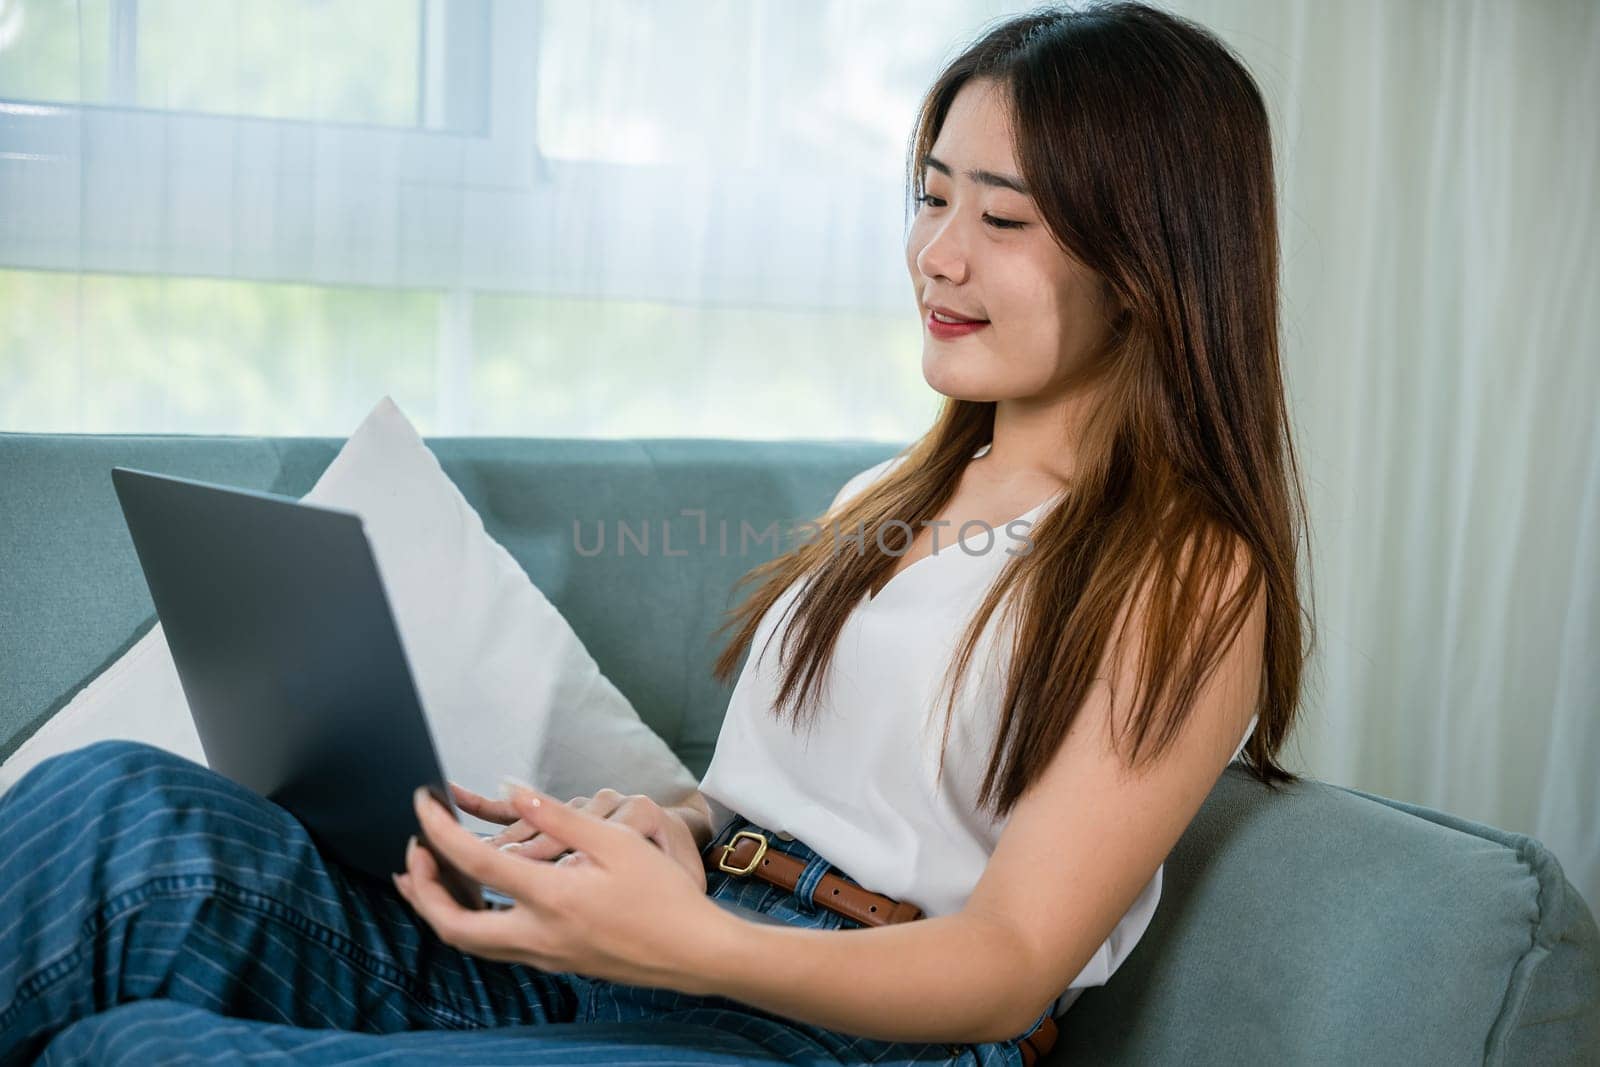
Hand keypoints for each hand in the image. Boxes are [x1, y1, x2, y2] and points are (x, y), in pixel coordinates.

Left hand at [395, 781, 727, 992]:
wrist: (694, 952)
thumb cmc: (663, 895)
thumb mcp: (617, 842)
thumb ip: (559, 816)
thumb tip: (513, 790)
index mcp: (552, 898)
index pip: (474, 864)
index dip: (439, 831)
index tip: (423, 805)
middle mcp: (538, 935)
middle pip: (452, 924)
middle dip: (421, 889)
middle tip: (413, 852)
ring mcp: (543, 955)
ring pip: (468, 943)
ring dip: (438, 909)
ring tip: (426, 876)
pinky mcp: (553, 963)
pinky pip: (492, 947)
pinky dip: (468, 920)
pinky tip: (474, 899)